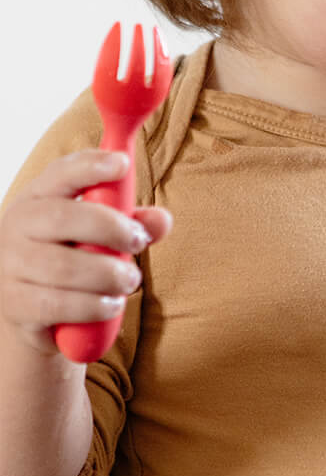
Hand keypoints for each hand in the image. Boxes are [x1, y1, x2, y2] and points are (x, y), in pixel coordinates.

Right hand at [0, 150, 172, 355]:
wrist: (32, 312)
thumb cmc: (73, 260)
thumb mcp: (101, 236)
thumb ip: (132, 224)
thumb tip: (161, 220)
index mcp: (38, 200)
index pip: (60, 173)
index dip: (90, 166)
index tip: (123, 164)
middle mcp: (17, 228)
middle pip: (63, 217)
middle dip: (112, 229)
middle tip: (139, 242)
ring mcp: (10, 266)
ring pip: (63, 267)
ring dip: (109, 275)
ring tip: (129, 280)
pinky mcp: (15, 305)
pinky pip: (57, 305)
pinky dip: (94, 305)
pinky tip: (111, 304)